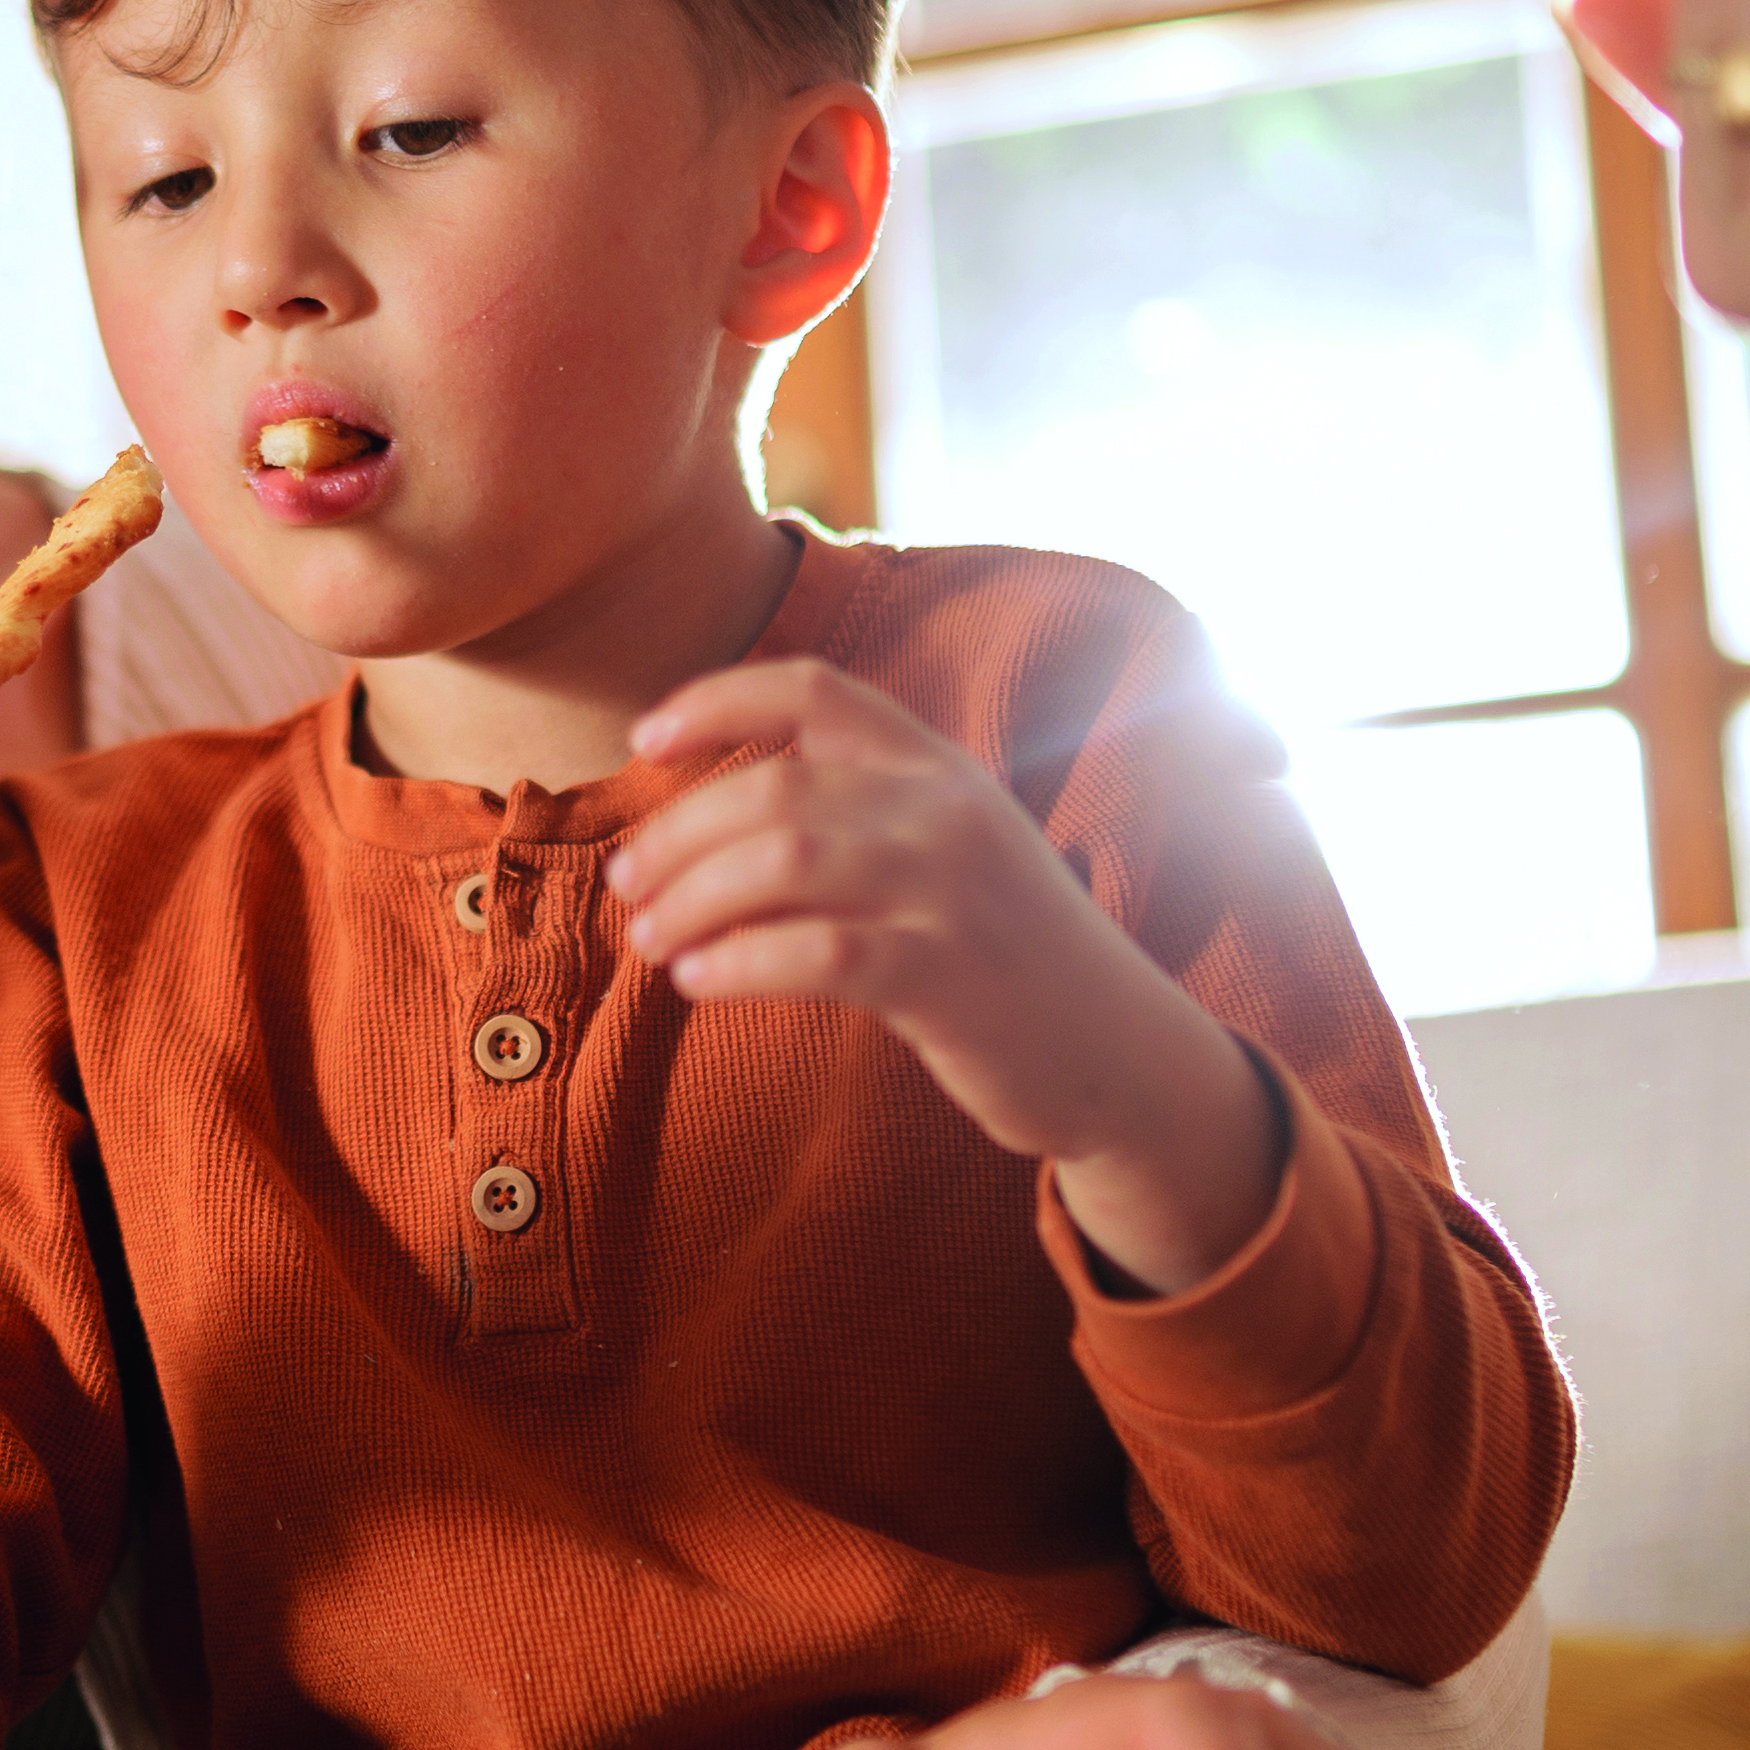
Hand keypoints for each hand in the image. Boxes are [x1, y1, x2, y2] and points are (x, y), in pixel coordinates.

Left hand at [616, 658, 1284, 1293]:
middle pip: (773, 788)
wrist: (1123, 1057)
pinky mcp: (950, 978)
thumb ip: (860, 817)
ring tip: (649, 940)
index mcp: (940, 768)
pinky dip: (737, 962)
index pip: (815, 691)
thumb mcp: (949, 856)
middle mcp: (949, 812)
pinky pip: (815, 954)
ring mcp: (955, 892)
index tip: (643, 739)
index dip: (716, 699)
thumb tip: (705, 823)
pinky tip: (695, 981)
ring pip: (782, 860)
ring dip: (691, 899)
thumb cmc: (1004, 958)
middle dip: (676, 835)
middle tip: (627, 886)